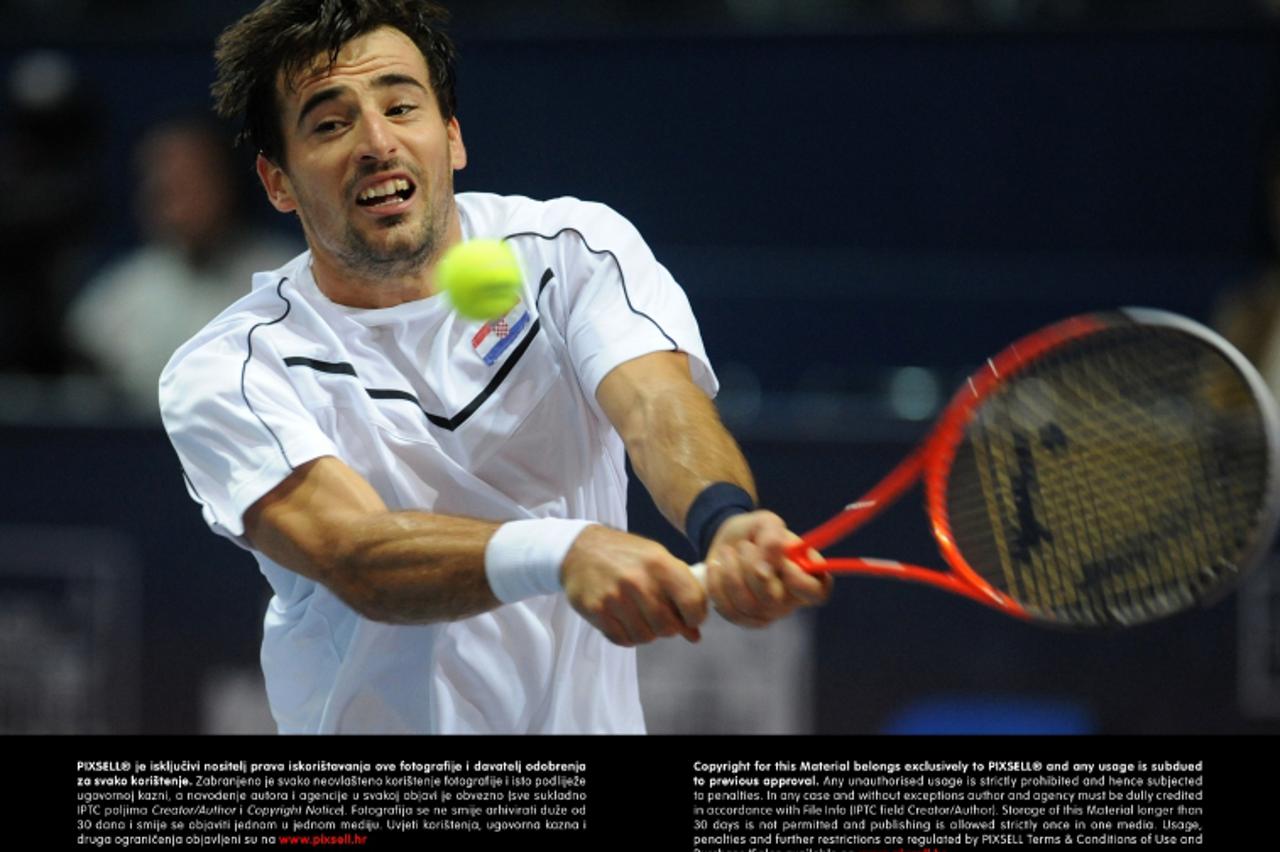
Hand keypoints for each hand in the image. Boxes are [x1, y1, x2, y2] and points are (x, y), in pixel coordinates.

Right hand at [561, 525, 707, 645]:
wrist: (580, 549)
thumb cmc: (626, 555)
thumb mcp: (658, 560)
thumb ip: (680, 592)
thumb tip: (695, 634)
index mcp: (660, 563)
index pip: (692, 603)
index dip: (696, 617)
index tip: (690, 619)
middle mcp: (638, 580)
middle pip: (668, 627)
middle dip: (669, 628)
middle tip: (661, 618)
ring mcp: (615, 597)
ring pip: (646, 637)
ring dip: (647, 633)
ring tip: (640, 617)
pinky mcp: (597, 610)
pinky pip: (623, 640)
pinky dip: (628, 636)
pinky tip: (624, 621)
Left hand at [703, 510, 831, 627]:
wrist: (729, 542)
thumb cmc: (755, 532)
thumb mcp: (766, 522)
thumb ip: (772, 536)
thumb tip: (771, 558)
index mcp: (806, 575)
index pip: (817, 593)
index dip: (800, 582)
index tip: (783, 562)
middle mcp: (791, 600)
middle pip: (774, 601)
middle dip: (752, 568)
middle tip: (745, 545)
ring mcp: (767, 613)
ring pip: (748, 606)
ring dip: (731, 573)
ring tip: (728, 552)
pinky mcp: (743, 618)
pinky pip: (728, 609)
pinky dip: (717, 584)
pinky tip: (717, 566)